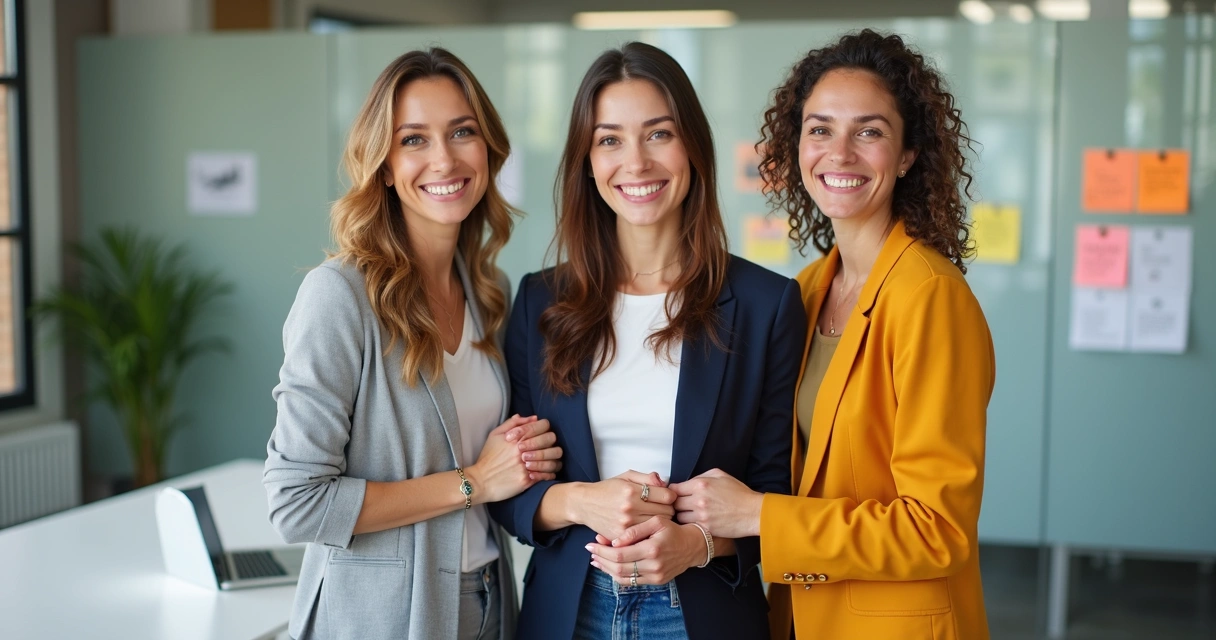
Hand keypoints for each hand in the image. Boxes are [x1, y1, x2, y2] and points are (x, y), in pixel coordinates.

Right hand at [466, 415, 559, 502]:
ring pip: (553, 458)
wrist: (480, 481)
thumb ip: (513, 423)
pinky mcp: (527, 481)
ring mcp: (526, 466)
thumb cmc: (488, 457)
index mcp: (517, 438)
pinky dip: (549, 473)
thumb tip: (532, 418)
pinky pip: (547, 475)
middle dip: (550, 441)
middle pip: (551, 439)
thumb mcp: (495, 435)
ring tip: (548, 460)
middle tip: (546, 446)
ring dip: (552, 458)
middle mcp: (523, 451)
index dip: (544, 427)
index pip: (543, 425)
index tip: (541, 433)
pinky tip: (546, 472)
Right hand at [571, 471, 675, 540]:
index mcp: (632, 491)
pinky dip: (646, 533)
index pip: (668, 497)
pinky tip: (643, 528)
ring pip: (657, 527)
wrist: (584, 504)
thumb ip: (647, 478)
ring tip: (652, 518)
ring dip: (658, 523)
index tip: (666, 497)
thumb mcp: (626, 476)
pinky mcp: (620, 537)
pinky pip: (643, 537)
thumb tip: (664, 482)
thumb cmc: (606, 489)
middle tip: (660, 508)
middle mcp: (629, 508)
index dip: (670, 496)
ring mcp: (625, 525)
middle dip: (667, 510)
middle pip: (666, 513)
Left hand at [586, 516, 706, 584]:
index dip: (602, 550)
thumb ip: (635, 530)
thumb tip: (615, 541)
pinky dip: (618, 576)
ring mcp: (655, 576)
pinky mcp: (657, 581)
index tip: (591, 543)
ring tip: (596, 560)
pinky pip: (632, 582)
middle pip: (618, 568)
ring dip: (607, 570)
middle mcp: (653, 566)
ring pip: (623, 578)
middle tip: (590, 551)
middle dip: (601, 559)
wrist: (693, 545)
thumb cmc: (674, 529)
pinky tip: (610, 568)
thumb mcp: (656, 522)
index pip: (619, 554)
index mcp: (652, 549)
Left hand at [669, 468, 762, 538]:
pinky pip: (690, 526)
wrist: (753, 512)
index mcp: (701, 484)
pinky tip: (698, 522)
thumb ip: (701, 476)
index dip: (675, 492)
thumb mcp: (720, 475)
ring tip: (691, 514)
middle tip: (683, 505)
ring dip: (683, 516)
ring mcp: (702, 515)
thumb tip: (688, 482)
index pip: (674, 488)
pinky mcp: (706, 528)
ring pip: (680, 517)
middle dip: (677, 504)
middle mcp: (699, 499)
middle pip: (675, 504)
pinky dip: (691, 525)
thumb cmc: (739, 493)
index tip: (677, 494)